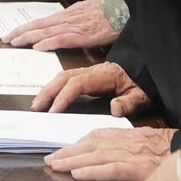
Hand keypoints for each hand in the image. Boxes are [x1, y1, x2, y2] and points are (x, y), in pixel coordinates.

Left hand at [3, 0, 118, 49]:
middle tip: (5, 39)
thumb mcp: (88, 13)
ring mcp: (74, 26)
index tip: (14, 33)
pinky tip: (37, 47)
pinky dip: (48, 42)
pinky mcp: (83, 34)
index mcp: (68, 14)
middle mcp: (67, 18)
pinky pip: (62, 39)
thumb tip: (67, 30)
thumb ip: (76, 22)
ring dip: (28, 37)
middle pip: (38, 25)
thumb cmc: (110, 12)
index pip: (42, 21)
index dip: (26, 27)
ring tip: (14, 42)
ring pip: (45, 31)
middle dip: (20, 32)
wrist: (124, 7)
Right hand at [31, 60, 151, 115]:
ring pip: (62, 77)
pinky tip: (49, 98)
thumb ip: (129, 103)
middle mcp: (92, 71)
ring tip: (37, 104)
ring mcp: (88, 73)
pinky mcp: (87, 77)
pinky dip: (54, 87)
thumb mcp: (141, 95)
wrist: (144, 69)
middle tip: (36, 107)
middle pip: (63, 77)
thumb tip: (114, 109)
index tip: (54, 111)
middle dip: (47, 92)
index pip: (77, 84)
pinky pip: (66, 79)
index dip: (63, 96)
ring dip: (48, 89)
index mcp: (103, 75)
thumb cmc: (142, 84)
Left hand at [45, 127, 175, 180]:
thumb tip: (114, 163)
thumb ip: (131, 153)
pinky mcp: (140, 168)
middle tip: (50, 159)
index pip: (97, 137)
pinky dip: (93, 171)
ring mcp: (134, 155)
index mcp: (129, 136)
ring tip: (56, 166)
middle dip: (69, 152)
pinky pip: (112, 169)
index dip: (78, 144)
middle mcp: (128, 143)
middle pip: (92, 146)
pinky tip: (78, 174)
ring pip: (97, 156)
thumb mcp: (149, 148)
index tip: (62, 151)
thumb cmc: (174, 154)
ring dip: (74, 161)